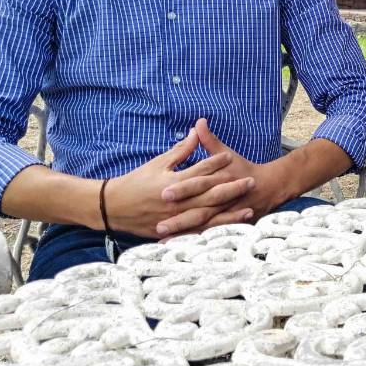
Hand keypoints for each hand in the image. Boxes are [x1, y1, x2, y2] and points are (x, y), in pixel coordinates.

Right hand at [102, 128, 256, 237]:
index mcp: (172, 183)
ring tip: (249, 209)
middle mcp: (176, 203)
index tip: (231, 158)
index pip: (199, 172)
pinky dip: (214, 232)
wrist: (114, 207)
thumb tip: (195, 131)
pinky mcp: (173, 232)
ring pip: (207, 217)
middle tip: (251, 182)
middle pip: (209, 195)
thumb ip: (180, 150)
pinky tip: (230, 230)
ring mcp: (175, 219)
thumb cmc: (136, 182)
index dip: (216, 164)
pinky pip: (198, 233)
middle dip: (232, 189)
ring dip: (230, 214)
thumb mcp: (158, 163)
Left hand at [155, 118, 280, 237]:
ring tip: (163, 238)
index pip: (199, 184)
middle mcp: (224, 199)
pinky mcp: (229, 225)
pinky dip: (194, 241)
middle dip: (180, 219)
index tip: (164, 192)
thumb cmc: (243, 168)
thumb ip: (209, 141)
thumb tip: (198, 122)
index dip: (183, 189)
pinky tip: (179, 245)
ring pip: (203, 227)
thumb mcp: (227, 154)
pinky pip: (209, 236)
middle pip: (200, 210)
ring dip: (184, 233)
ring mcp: (226, 214)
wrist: (270, 186)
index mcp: (222, 179)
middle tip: (158, 224)